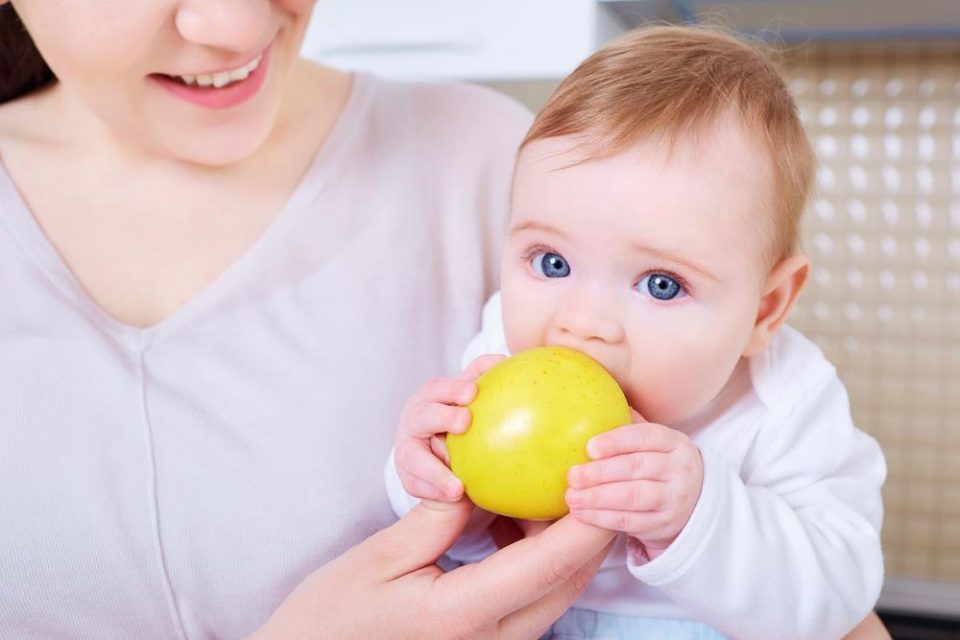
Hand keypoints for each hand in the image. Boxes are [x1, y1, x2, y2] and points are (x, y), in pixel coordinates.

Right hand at [251, 498, 615, 639]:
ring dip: (564, 543)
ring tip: (554, 489)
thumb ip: (440, 517)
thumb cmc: (334, 614)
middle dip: (590, 530)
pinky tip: (516, 521)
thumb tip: (483, 479)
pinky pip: (530, 598)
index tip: (602, 480)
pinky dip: (537, 559)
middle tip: (589, 476)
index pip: (548, 565)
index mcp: (464, 613)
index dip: (586, 522)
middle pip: (567, 582)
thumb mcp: (383, 556)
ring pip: (554, 591)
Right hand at [394, 355, 503, 501]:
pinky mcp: (407, 478)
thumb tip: (502, 359)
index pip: (437, 388)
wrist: (450, 477)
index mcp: (429, 400)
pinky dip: (436, 490)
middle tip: (466, 422)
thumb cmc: (462, 433)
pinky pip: (418, 485)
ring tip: (457, 485)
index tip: (472, 393)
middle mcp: (413, 421)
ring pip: (413, 457)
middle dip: (442, 416)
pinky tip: (455, 495)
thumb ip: (481, 382)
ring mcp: (407, 450)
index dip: (452, 388)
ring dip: (436, 469)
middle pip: (422, 415)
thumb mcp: (471, 407)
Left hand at [564, 416, 703, 560]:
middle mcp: (680, 470)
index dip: (617, 441)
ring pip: (633, 497)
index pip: (646, 437)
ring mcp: (674, 499)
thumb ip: (630, 426)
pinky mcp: (664, 525)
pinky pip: (630, 521)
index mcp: (675, 442)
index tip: (589, 447)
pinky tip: (581, 512)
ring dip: (598, 498)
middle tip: (572, 475)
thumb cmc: (659, 464)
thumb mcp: (655, 443)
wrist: (693, 503)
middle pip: (636, 468)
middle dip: (600, 472)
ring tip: (571, 497)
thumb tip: (597, 398)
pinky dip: (602, 518)